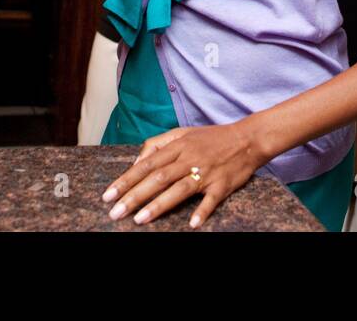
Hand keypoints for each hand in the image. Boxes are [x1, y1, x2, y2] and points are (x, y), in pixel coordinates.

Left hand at [102, 123, 265, 228]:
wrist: (247, 138)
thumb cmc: (212, 137)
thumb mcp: (183, 133)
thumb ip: (158, 143)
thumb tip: (137, 161)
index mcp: (178, 146)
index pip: (146, 164)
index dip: (126, 180)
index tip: (109, 195)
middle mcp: (189, 159)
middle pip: (158, 178)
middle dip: (134, 196)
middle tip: (116, 212)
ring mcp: (206, 172)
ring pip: (179, 189)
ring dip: (159, 204)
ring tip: (140, 219)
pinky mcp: (222, 184)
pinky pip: (211, 199)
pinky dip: (202, 211)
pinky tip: (192, 224)